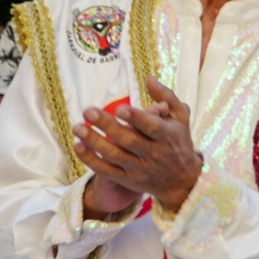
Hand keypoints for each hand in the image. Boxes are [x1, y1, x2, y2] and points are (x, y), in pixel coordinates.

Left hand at [70, 78, 203, 212]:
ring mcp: (140, 168)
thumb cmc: (177, 141)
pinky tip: (78, 145)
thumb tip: (149, 78)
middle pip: (128, 140)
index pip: (152, 127)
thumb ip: (166, 97)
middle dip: (107, 126)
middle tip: (88, 111)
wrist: (181, 179)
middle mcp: (154, 153)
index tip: (120, 108)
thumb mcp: (180, 118)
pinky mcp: (127, 179)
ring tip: (77, 127)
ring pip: (114, 155)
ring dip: (94, 142)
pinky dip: (90, 159)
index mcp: (167, 136)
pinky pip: (106, 170)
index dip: (136, 119)